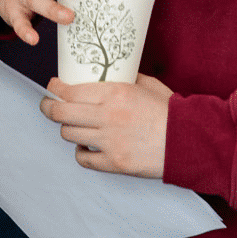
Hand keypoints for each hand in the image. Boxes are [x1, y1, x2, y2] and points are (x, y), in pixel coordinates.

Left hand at [40, 74, 170, 177]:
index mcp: (115, 93)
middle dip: (49, 108)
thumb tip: (107, 74)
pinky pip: (83, 159)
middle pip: (61, 113)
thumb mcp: (147, 85)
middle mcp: (108, 116)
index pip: (70, 91)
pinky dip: (81, 152)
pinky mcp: (114, 163)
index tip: (53, 86)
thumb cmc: (170, 111)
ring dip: (68, 129)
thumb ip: (125, 79)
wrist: (188, 141)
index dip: (55, 88)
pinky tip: (86, 146)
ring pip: (69, 134)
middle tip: (48, 105)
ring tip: (72, 126)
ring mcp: (109, 142)